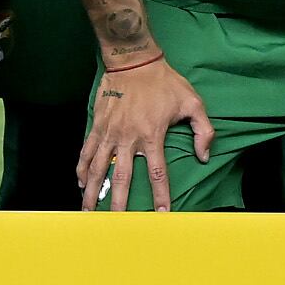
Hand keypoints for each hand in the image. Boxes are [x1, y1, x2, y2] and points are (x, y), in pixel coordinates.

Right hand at [79, 58, 209, 212]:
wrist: (133, 60)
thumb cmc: (164, 81)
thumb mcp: (192, 102)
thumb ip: (203, 130)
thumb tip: (204, 156)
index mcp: (152, 135)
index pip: (157, 172)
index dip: (160, 195)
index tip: (161, 214)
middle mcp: (128, 137)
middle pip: (121, 177)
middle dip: (118, 203)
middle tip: (115, 223)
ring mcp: (110, 132)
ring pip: (98, 167)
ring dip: (92, 190)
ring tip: (87, 210)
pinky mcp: (98, 124)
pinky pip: (87, 150)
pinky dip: (82, 167)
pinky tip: (80, 182)